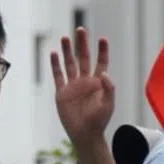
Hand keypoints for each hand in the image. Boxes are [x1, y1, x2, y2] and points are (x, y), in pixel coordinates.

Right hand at [51, 28, 114, 148]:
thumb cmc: (99, 121)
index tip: (102, 38)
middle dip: (82, 44)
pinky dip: (55, 65)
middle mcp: (85, 81)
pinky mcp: (62, 92)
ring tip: (65, 37)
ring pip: (69, 63)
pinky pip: (58, 76)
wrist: (85, 135)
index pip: (101, 62)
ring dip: (67, 51)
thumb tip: (105, 73)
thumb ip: (109, 88)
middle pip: (84, 57)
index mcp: (98, 82)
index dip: (102, 50)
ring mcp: (73, 86)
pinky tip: (54, 53)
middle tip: (80, 29)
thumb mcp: (108, 104)